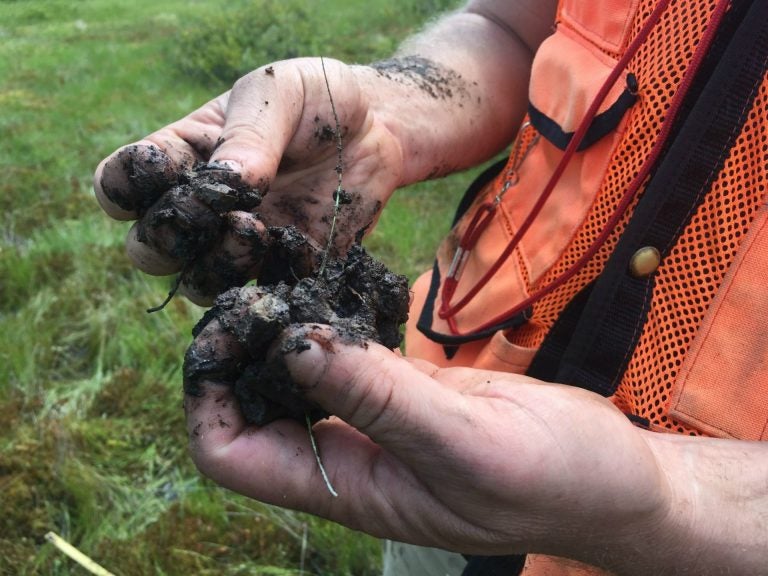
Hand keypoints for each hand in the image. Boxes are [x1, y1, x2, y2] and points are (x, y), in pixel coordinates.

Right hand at [94, 58, 403, 303]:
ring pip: (197, 282)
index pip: (122, 183)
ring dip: (215, 266)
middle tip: (209, 212)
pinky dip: (265, 295)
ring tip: (255, 232)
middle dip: (165, 239)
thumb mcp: (279, 93)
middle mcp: (203, 208)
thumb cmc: (318, 99)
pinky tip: (290, 266)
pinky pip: (259, 301)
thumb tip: (228, 184)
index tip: (168, 171)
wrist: (379, 129)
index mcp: (183, 156)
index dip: (127, 188)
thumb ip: (249, 134)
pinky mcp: (285, 270)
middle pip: (148, 248)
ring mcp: (242, 244)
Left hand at [184, 322, 670, 560]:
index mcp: (349, 485)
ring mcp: (377, 418)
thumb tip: (290, 346)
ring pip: (298, 373)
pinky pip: (349, 351)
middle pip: (253, 406)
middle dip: (237, 349)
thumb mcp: (467, 441)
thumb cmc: (555, 479)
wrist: (615, 478)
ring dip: (282, 326)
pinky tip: (336, 280)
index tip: (222, 330)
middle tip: (249, 282)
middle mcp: (350, 454)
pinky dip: (333, 317)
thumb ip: (381, 398)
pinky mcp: (407, 387)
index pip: (232, 454)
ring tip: (280, 269)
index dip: (208, 397)